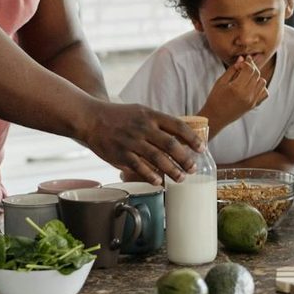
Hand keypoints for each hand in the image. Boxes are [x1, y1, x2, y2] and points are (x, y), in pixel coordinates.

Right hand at [82, 102, 200, 184]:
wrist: (91, 118)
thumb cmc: (119, 116)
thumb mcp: (141, 112)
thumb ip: (159, 123)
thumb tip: (180, 137)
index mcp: (151, 116)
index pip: (178, 126)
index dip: (192, 138)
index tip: (202, 148)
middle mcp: (143, 128)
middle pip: (171, 145)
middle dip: (185, 159)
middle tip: (193, 168)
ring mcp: (132, 142)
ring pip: (157, 158)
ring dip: (172, 170)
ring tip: (181, 178)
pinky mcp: (121, 154)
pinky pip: (139, 167)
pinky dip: (151, 176)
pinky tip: (159, 182)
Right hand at [202, 55, 267, 127]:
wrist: (215, 117)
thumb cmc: (215, 98)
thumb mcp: (221, 82)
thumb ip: (233, 69)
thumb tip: (242, 58)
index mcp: (237, 88)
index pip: (249, 69)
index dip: (246, 62)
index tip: (240, 62)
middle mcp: (247, 95)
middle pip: (257, 74)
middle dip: (251, 67)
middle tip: (244, 66)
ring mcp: (252, 101)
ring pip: (262, 82)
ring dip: (256, 77)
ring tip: (246, 77)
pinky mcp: (254, 105)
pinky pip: (264, 92)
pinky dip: (260, 87)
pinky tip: (251, 86)